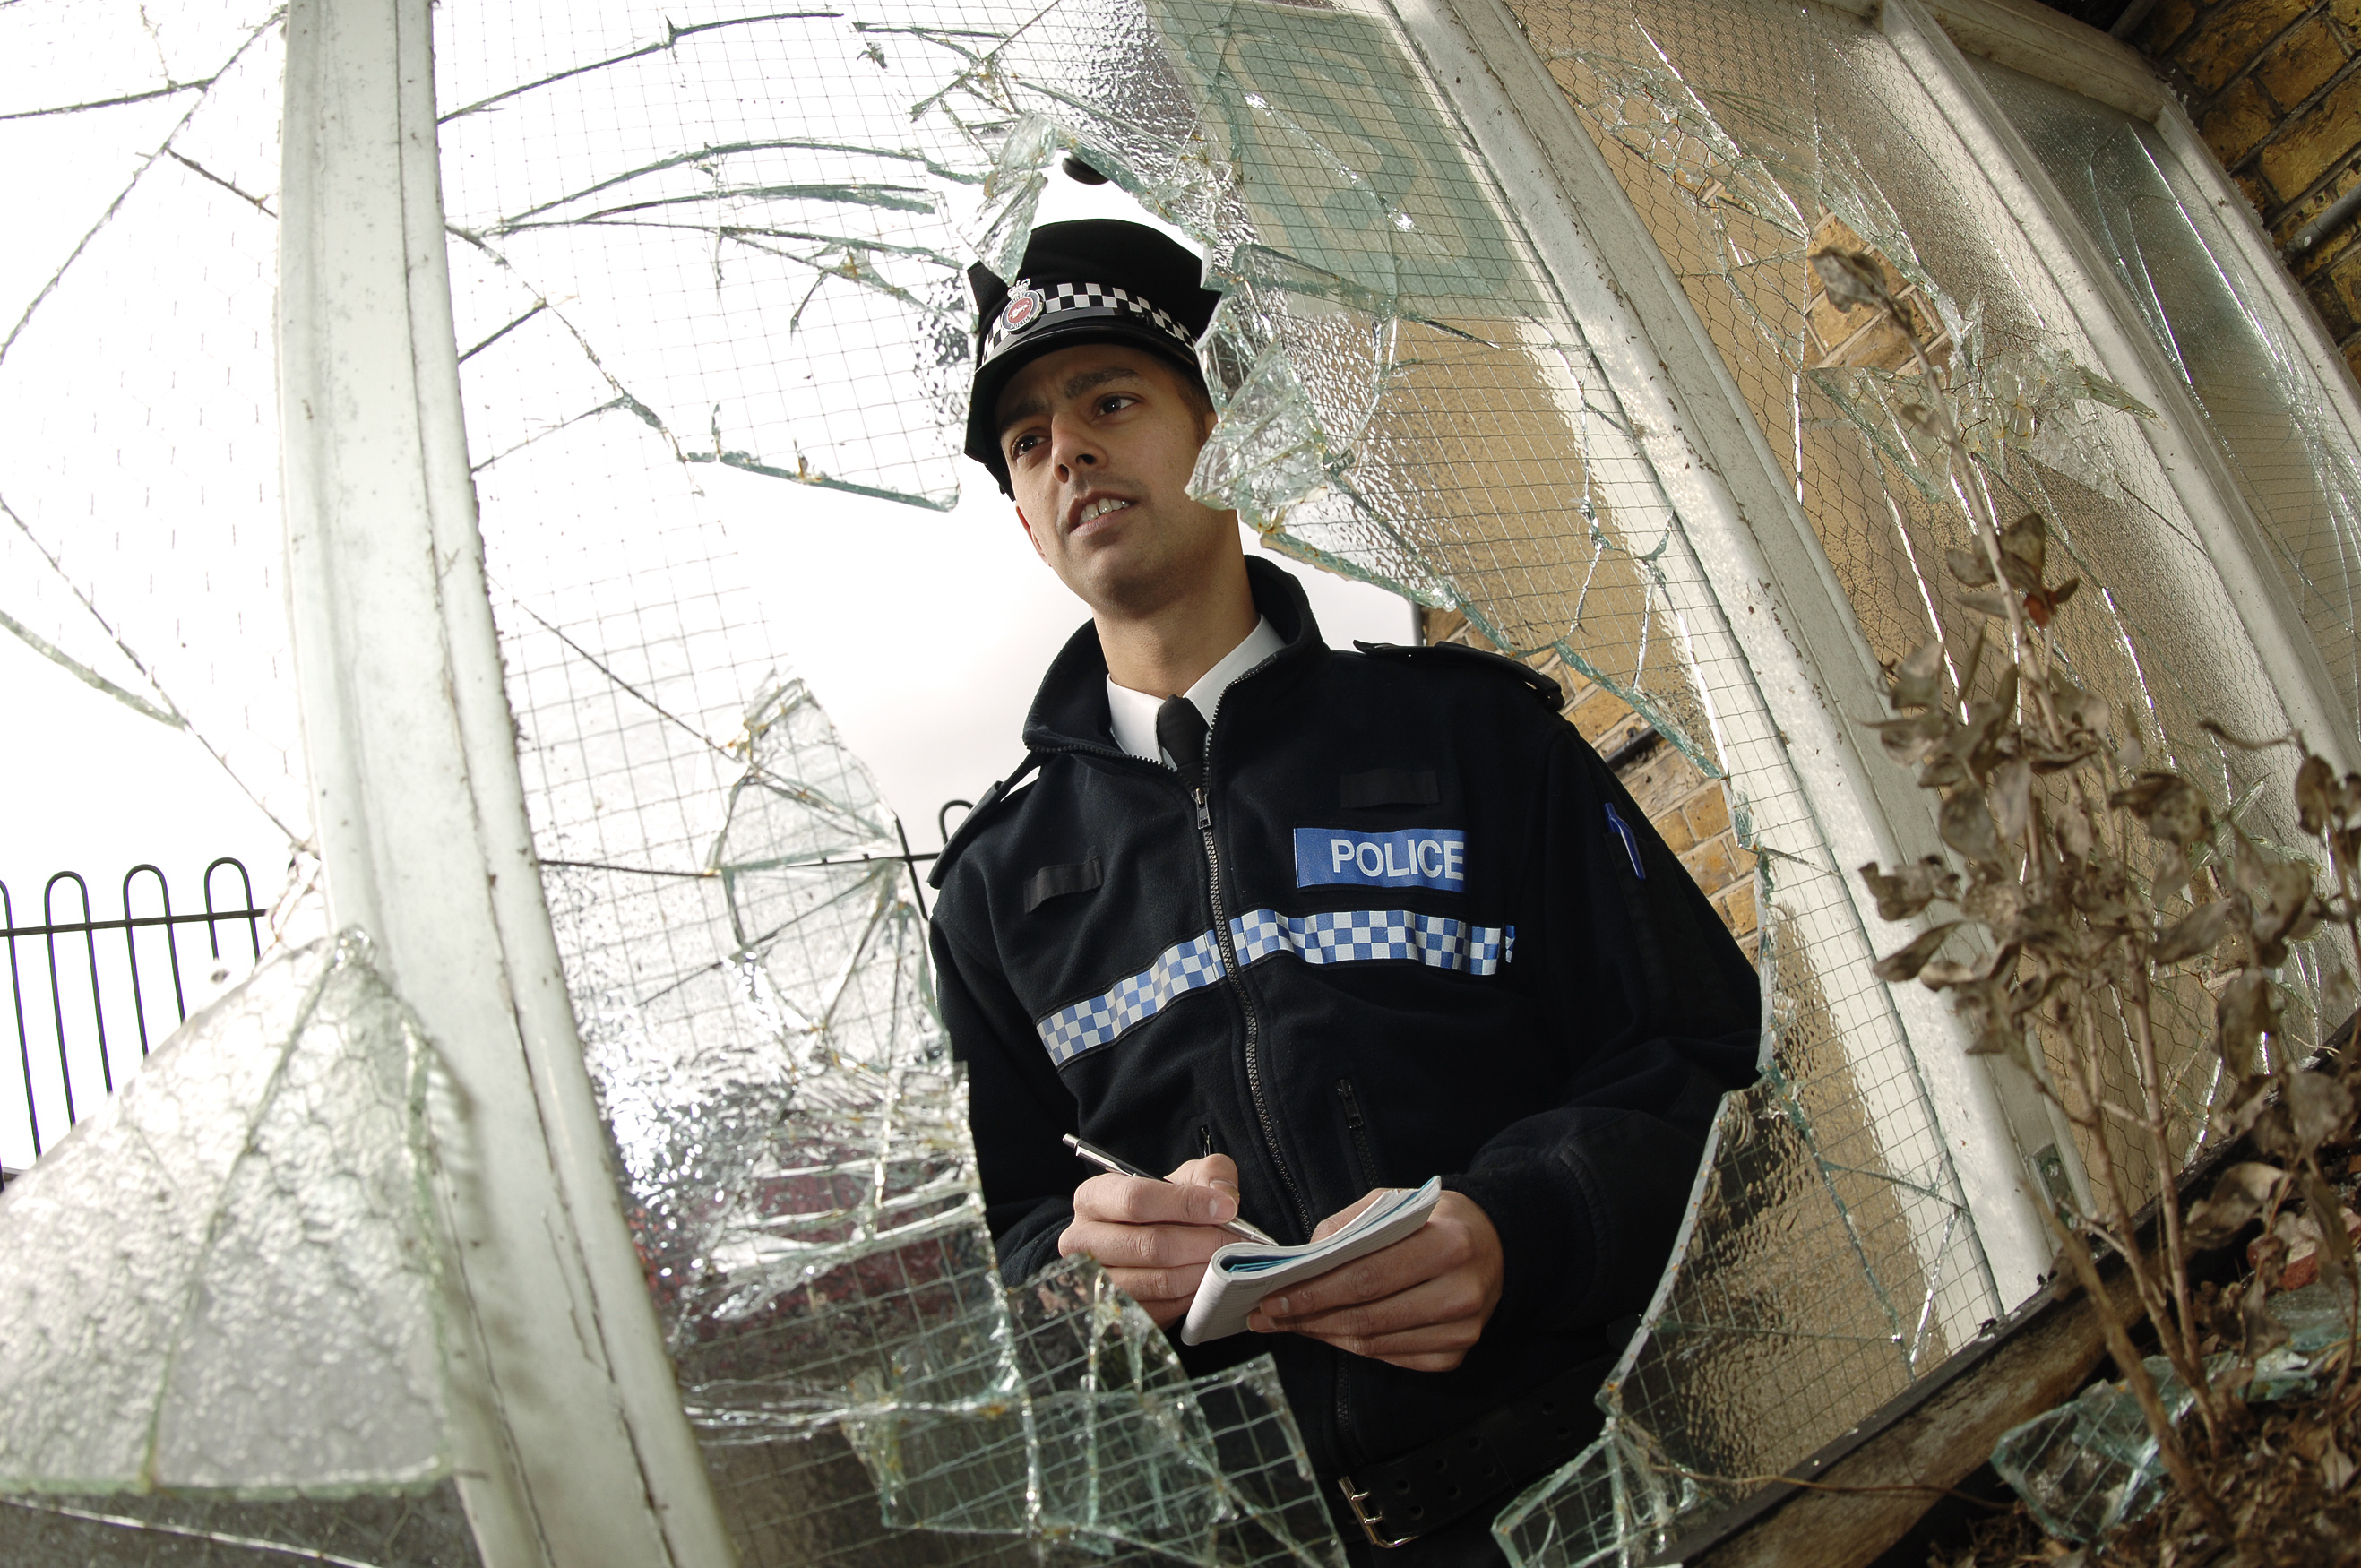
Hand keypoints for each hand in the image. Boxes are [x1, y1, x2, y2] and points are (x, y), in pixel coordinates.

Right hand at [1057, 1154, 1241, 1328]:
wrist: (1143, 1245)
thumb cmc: (1162, 1208)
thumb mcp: (1184, 1177)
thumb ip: (1209, 1173)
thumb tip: (1223, 1196)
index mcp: (1093, 1198)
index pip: (1136, 1200)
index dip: (1186, 1204)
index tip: (1226, 1208)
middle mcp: (1083, 1241)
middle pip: (1149, 1245)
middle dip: (1203, 1242)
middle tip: (1236, 1241)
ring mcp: (1096, 1282)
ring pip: (1158, 1281)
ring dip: (1202, 1272)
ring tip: (1228, 1261)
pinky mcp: (1116, 1312)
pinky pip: (1162, 1309)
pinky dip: (1193, 1295)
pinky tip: (1209, 1281)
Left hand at [1246, 1190, 1502, 1370]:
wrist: (1496, 1244)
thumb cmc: (1437, 1220)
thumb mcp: (1396, 1201)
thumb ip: (1349, 1224)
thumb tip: (1303, 1258)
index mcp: (1449, 1243)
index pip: (1367, 1277)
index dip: (1314, 1292)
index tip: (1272, 1297)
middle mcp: (1461, 1292)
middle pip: (1367, 1316)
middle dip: (1308, 1317)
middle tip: (1267, 1316)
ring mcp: (1463, 1330)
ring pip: (1375, 1343)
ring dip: (1324, 1335)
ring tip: (1288, 1323)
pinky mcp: (1456, 1353)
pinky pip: (1391, 1357)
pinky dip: (1353, 1346)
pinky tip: (1326, 1332)